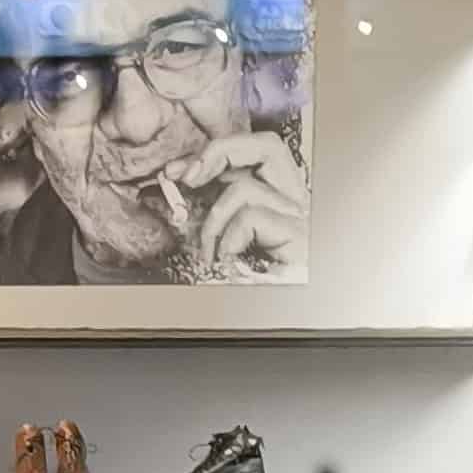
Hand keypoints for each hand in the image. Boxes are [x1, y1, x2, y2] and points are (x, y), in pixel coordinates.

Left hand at [171, 127, 308, 278]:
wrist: (278, 326)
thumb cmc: (252, 289)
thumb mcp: (222, 242)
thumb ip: (207, 213)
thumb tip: (170, 191)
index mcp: (279, 200)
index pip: (255, 152)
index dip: (215, 151)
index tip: (179, 170)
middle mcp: (296, 203)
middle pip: (267, 145)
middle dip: (218, 152)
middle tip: (186, 177)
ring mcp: (301, 219)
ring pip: (247, 187)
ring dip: (213, 220)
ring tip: (209, 253)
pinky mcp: (300, 237)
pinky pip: (251, 217)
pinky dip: (228, 238)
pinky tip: (227, 261)